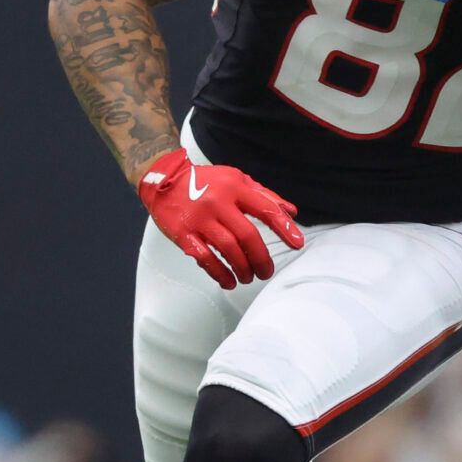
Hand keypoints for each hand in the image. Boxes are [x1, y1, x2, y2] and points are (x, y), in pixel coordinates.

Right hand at [137, 150, 303, 288]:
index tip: (297, 244)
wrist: (163, 179)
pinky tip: (228, 282)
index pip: (265, 209)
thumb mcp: (236, 180)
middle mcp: (218, 202)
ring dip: (242, 268)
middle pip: (247, 235)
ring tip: (248, 277)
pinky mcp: (184, 234)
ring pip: (228, 249)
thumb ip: (264, 195)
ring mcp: (200, 219)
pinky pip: (205, 258)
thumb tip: (291, 212)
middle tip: (266, 271)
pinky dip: (219, 273)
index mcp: (235, 187)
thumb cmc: (204, 181)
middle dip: (261, 258)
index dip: (284, 228)